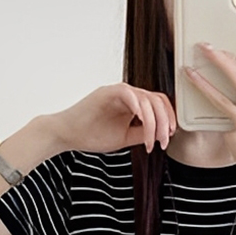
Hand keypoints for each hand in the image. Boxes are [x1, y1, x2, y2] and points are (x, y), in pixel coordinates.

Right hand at [47, 83, 176, 153]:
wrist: (66, 135)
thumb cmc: (91, 135)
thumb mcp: (125, 137)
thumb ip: (143, 133)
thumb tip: (163, 134)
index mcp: (133, 103)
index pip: (159, 104)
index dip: (169, 119)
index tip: (169, 137)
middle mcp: (128, 95)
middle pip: (158, 100)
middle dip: (165, 122)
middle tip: (163, 142)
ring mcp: (118, 92)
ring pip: (147, 99)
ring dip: (154, 122)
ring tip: (151, 142)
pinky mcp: (107, 92)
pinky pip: (130, 94)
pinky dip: (140, 108)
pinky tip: (142, 124)